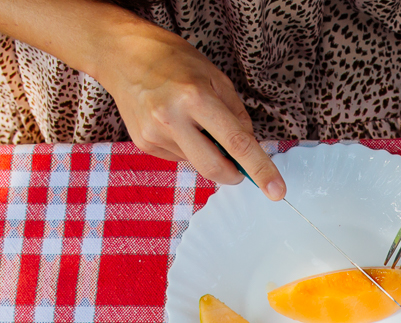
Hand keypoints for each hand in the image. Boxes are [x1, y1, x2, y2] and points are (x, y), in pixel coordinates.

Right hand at [90, 21, 283, 197]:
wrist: (123, 54)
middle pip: (214, 167)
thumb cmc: (173, 60)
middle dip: (234, 173)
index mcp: (195, 97)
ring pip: (197, 163)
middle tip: (240, 166)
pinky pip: (179, 157)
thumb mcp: (215, 76)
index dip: (260, 169)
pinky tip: (176, 125)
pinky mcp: (144, 143)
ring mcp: (154, 134)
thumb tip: (250, 148)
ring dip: (207, 152)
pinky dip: (188, 147)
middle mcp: (171, 119)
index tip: (277, 191)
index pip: (236, 143)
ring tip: (193, 121)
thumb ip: (237, 114)